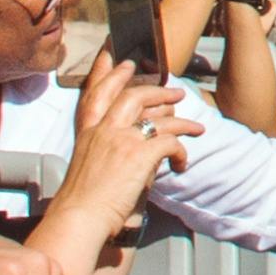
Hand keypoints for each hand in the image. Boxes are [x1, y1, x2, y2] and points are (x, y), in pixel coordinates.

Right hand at [49, 54, 193, 233]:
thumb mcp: (89, 166)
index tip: (114, 55)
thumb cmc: (83, 202)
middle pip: (132, 95)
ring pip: (159, 117)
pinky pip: (170, 143)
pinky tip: (183, 162)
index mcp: (87, 133)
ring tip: (196, 127)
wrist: (79, 219)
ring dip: (183, 122)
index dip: (105, 71)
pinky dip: (182, 151)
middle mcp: (103, 130)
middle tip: (174, 89)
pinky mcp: (139, 155)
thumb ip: (112, 150)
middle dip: (156, 89)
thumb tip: (141, 148)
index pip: (95, 93)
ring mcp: (121, 140)